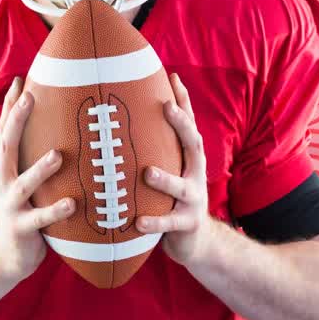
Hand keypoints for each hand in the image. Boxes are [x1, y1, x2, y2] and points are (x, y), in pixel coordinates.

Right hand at [0, 77, 76, 282]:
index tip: (21, 80)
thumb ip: (35, 161)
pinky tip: (72, 204)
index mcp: (4, 167)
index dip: (10, 106)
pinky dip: (55, 210)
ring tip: (57, 156)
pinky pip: (40, 218)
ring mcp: (10, 204)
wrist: (4, 256)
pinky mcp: (22, 228)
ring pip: (24, 183)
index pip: (5, 130)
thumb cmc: (23, 213)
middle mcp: (2, 181)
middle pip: (7, 145)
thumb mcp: (23, 184)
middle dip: (16, 120)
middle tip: (30, 98)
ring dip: (40, 169)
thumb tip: (62, 132)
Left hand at [138, 73, 214, 265]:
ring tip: (147, 172)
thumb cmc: (170, 200)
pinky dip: (154, 222)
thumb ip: (153, 149)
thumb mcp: (168, 171)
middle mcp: (195, 175)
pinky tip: (137, 221)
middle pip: (193, 145)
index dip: (184, 102)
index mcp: (188, 160)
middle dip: (182, 125)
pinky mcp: (187, 224)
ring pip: (181, 187)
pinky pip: (169, 223)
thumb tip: (122, 119)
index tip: (174, 77)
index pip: (188, 126)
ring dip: (165, 179)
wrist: (196, 241)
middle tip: (167, 108)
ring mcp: (194, 200)